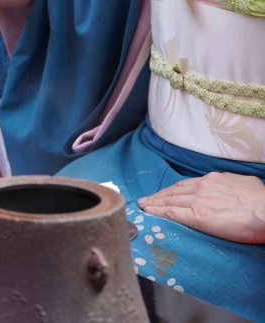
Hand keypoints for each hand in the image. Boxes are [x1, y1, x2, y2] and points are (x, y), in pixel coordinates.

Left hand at [138, 172, 264, 243]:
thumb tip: (234, 187)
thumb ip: (232, 184)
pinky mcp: (198, 215)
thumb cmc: (263, 200)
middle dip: (157, 196)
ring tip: (143, 206)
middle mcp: (202, 187)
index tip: (162, 194)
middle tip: (145, 200)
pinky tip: (149, 212)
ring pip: (169, 200)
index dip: (171, 190)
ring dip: (153, 203)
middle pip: (173, 191)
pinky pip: (172, 212)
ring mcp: (198, 200)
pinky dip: (158, 211)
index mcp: (213, 180)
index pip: (185, 185)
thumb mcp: (246, 184)